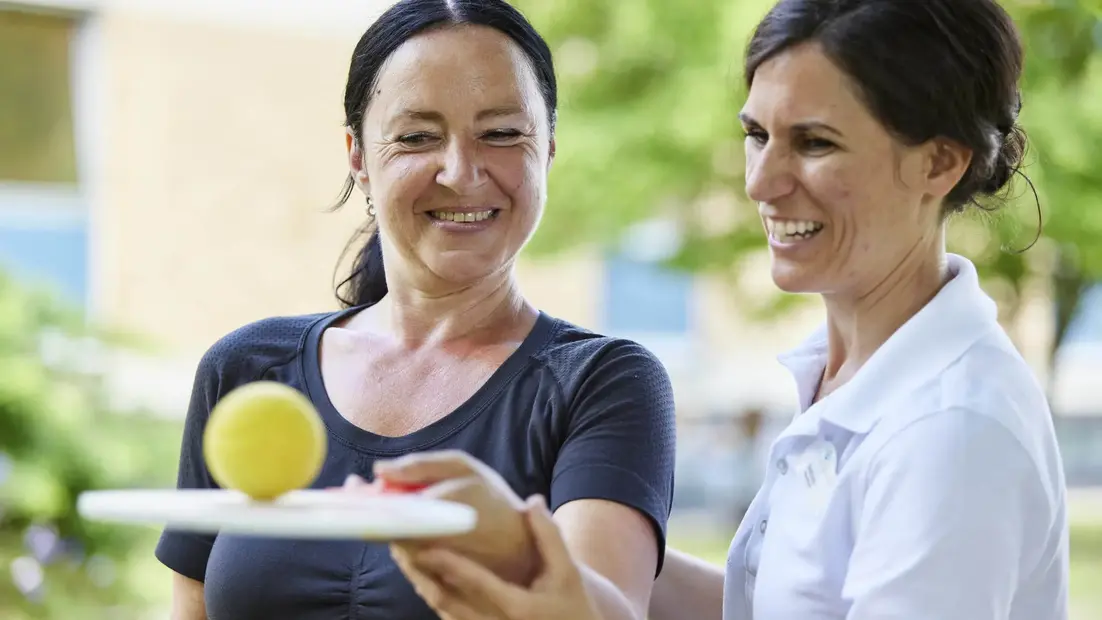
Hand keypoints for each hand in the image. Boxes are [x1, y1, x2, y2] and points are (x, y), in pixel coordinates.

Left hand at [343, 450, 536, 583]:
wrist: (523, 549)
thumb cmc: (494, 502)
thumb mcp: (466, 468)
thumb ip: (421, 466)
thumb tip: (379, 470)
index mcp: (435, 512)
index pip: (381, 509)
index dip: (360, 499)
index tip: (348, 487)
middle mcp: (428, 546)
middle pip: (383, 531)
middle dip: (373, 511)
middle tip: (366, 492)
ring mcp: (429, 569)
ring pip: (394, 548)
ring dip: (391, 529)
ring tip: (405, 510)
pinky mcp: (432, 585)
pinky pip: (408, 563)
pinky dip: (405, 545)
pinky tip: (419, 531)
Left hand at [393, 495, 601, 619]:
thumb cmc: (571, 605)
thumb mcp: (566, 571)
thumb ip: (548, 535)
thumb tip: (533, 501)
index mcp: (516, 606)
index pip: (475, 582)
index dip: (448, 564)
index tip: (425, 545)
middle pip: (447, 599)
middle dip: (422, 573)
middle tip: (401, 546)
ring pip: (442, 610)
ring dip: (422, 583)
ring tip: (405, 556)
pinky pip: (448, 617)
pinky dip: (432, 596)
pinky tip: (423, 576)